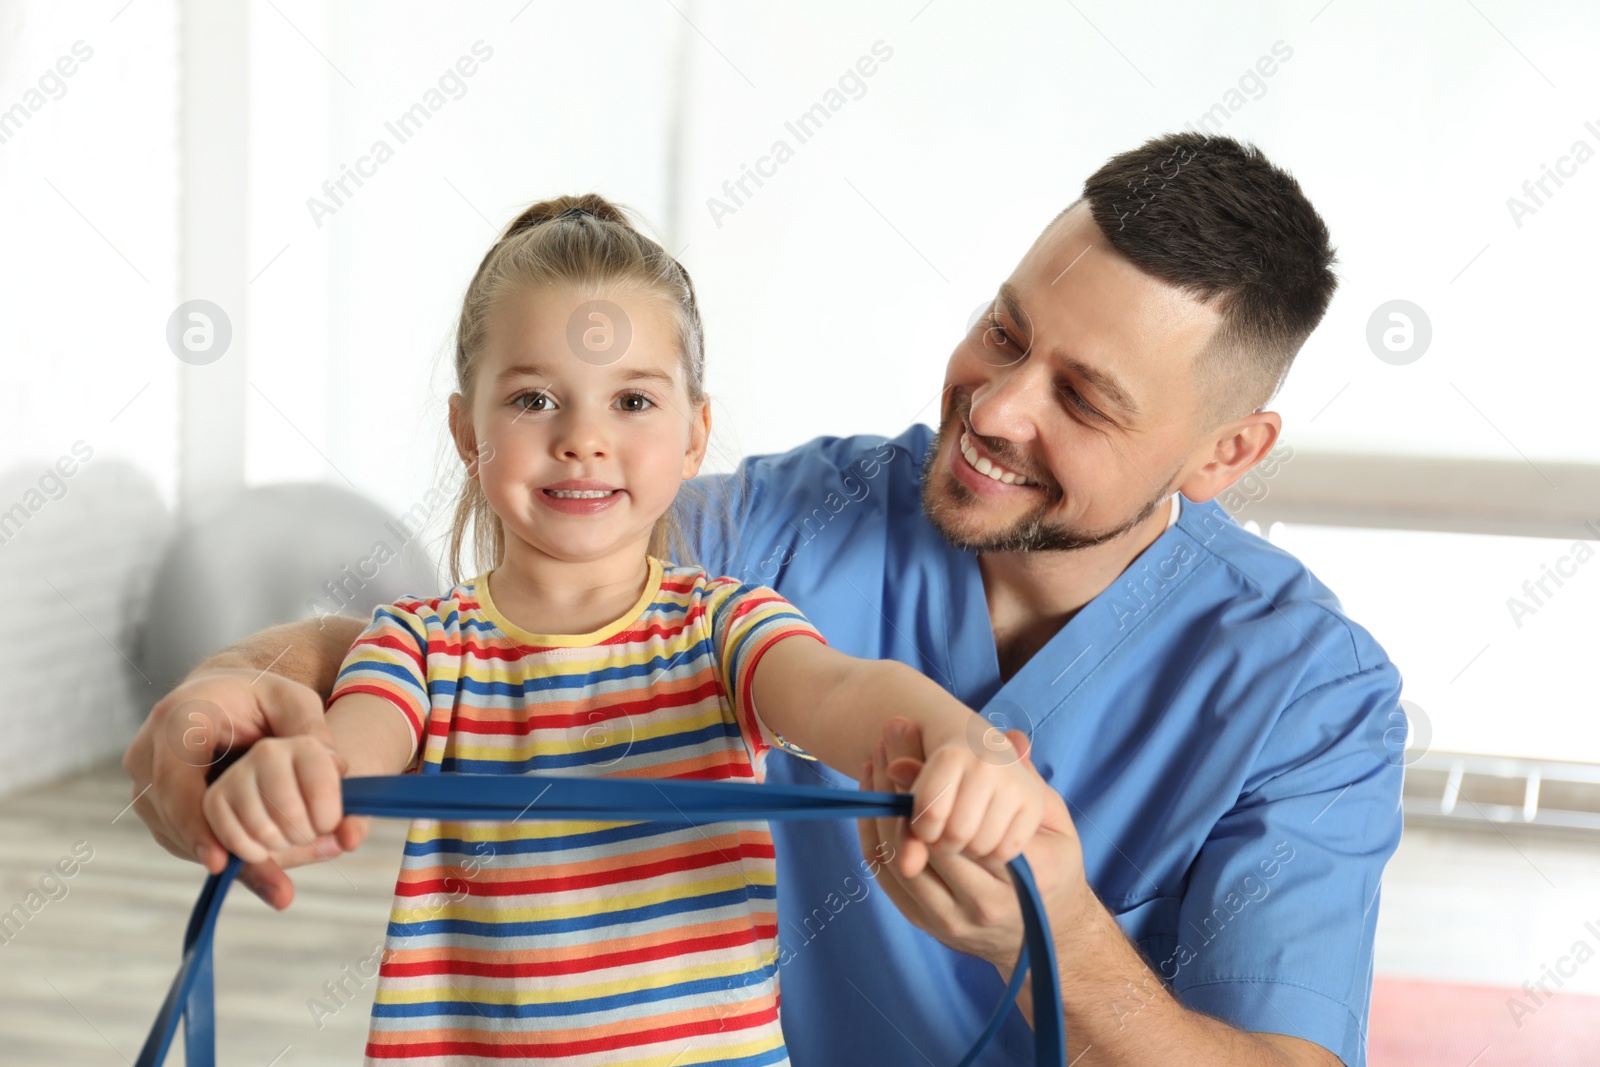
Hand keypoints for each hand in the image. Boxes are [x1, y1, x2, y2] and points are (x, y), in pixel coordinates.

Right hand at [121, 668, 369, 908]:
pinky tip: (267, 866)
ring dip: (232, 856)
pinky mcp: (156, 811)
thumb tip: (340, 768)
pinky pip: (185, 842)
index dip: (195, 823)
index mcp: (177, 718)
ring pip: (181, 837)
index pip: (174, 779)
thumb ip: (312, 730)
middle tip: (280, 884)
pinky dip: (225, 854)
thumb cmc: (258, 698)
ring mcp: (144, 786)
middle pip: (177, 818)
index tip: (220, 861)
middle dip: (230, 850)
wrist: (221, 698)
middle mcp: (149, 754)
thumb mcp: (292, 701)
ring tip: (286, 875)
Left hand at [858, 718, 1089, 970]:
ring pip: (898, 860)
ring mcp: (951, 920)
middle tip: (885, 746)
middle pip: (925, 844)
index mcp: (1025, 877)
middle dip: (898, 791)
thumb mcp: (1056, 823)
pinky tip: (870, 798)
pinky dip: (872, 834)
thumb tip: (1011, 736)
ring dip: (879, 809)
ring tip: (875, 764)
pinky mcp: (926, 924)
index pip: (964, 828)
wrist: (1046, 936)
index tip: (909, 750)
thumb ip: (1031, 781)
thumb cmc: (1054, 867)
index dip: (929, 787)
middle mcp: (985, 905)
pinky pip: (886, 877)